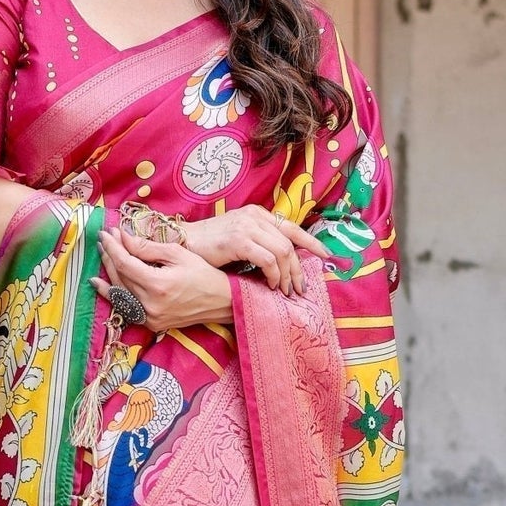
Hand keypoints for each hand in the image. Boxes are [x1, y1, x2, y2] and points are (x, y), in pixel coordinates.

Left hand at [94, 227, 234, 332]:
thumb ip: (147, 247)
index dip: (113, 246)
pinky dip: (112, 293)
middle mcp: (150, 305)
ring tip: (104, 253)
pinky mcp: (151, 323)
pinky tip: (99, 283)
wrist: (221, 302)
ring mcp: (149, 317)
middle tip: (106, 239)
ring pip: (120, 291)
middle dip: (110, 255)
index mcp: (158, 285)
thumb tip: (123, 237)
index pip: (125, 263)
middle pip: (120, 276)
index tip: (106, 232)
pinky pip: (126, 306)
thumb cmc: (203, 274)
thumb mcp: (177, 254)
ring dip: (108, 271)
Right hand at [179, 204, 327, 295]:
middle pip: (290, 243)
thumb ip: (259, 245)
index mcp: (257, 214)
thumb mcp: (238, 241)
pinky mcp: (238, 240)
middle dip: (299, 269)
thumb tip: (282, 266)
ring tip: (284, 291)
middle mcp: (254, 216)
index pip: (292, 227)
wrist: (180, 244)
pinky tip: (271, 285)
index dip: (311, 242)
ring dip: (287, 275)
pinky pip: (268, 259)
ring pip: (283, 251)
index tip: (325, 256)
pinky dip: (274, 275)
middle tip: (300, 288)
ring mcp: (247, 226)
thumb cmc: (207, 248)